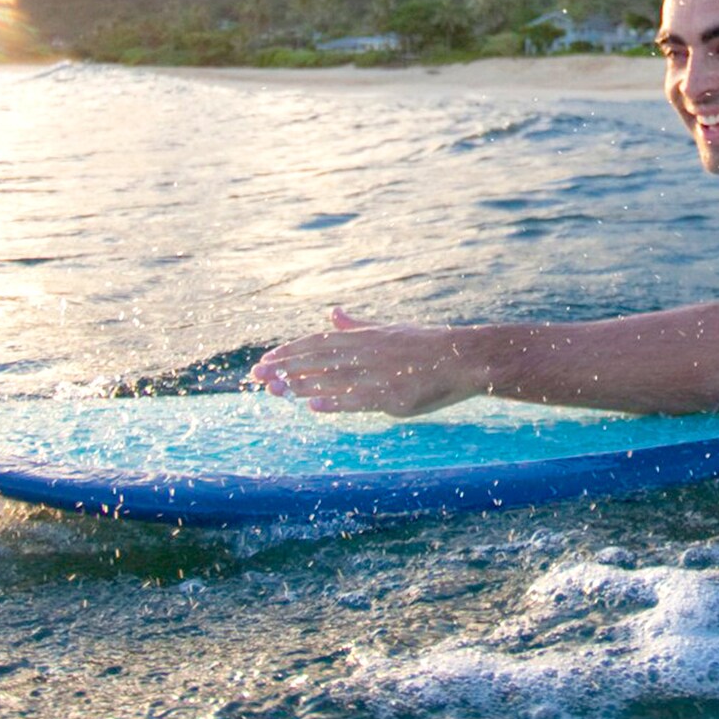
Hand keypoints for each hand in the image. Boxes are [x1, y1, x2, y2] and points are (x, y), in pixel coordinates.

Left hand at [246, 308, 489, 416]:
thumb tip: (333, 312)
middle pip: (319, 359)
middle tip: (256, 375)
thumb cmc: (426, 345)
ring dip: (302, 385)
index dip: (290, 351)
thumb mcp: (388, 329)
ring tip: (275, 390)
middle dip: (285, 367)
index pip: (318, 342)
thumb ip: (357, 326)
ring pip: (333, 380)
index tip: (266, 358)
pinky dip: (336, 402)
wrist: (462, 359)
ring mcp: (380, 375)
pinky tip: (313, 406)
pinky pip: (359, 400)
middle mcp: (368, 353)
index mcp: (365, 337)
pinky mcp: (393, 396)